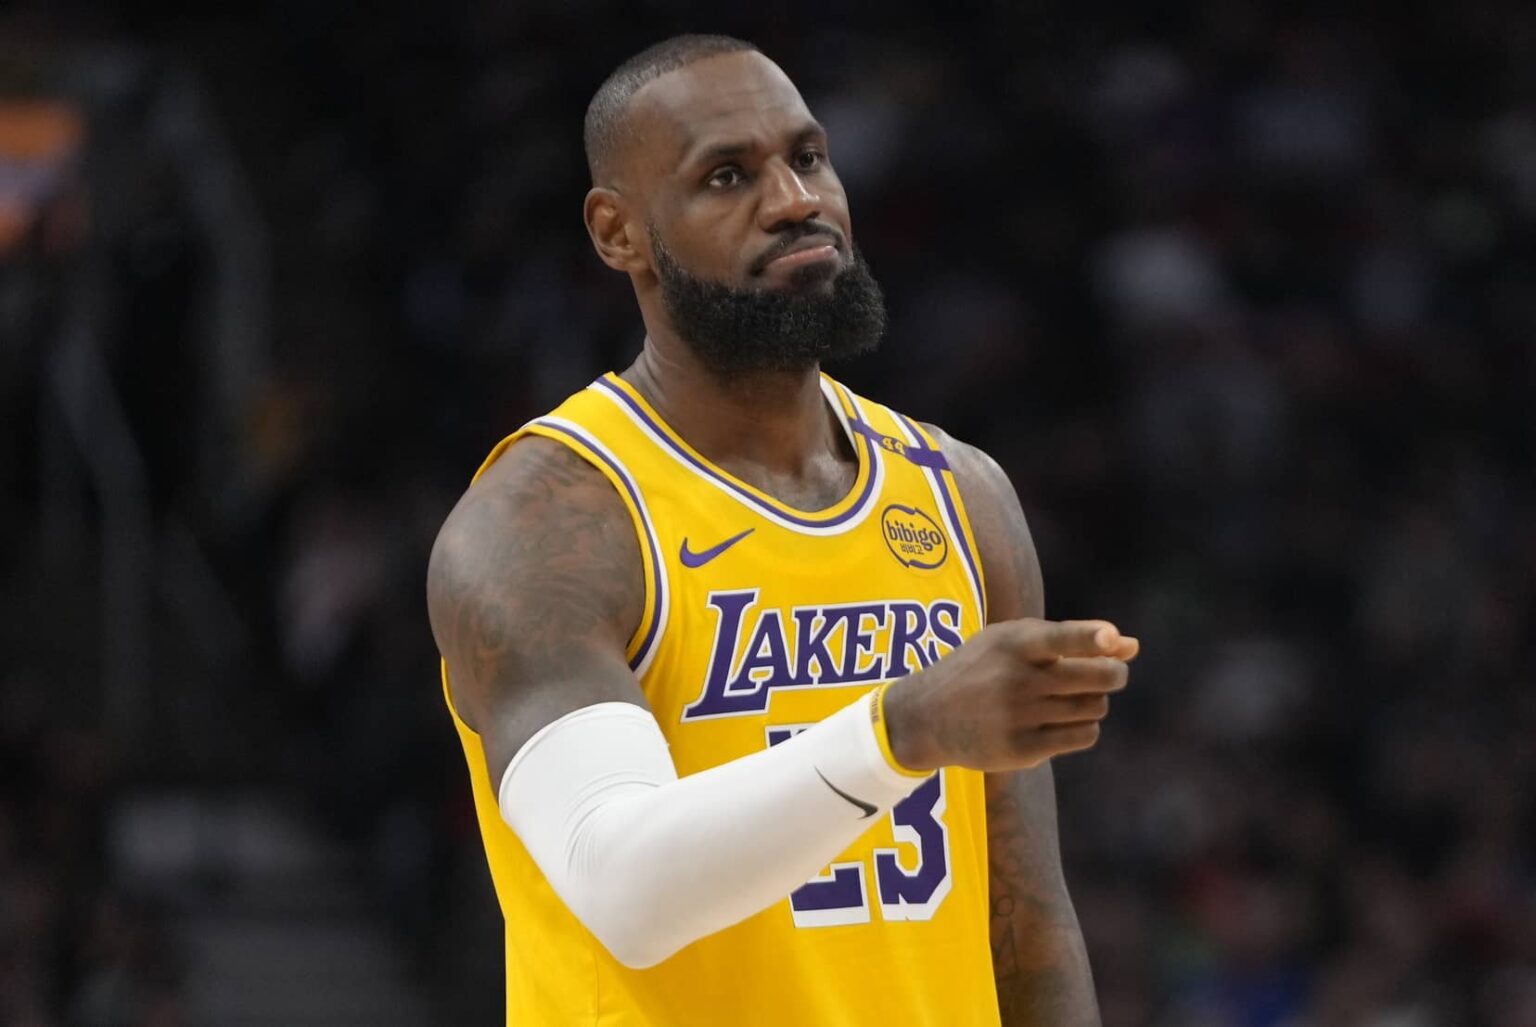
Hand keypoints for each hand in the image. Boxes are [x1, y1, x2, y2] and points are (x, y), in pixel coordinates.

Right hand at [884, 619, 1137, 771]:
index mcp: (1013, 643)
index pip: (1060, 639)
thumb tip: (1132, 645)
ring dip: (1095, 701)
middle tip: (1110, 673)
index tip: (1112, 639)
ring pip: (1095, 708)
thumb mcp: (1014, 642)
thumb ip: (1073, 639)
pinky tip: (1064, 721)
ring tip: (1074, 698)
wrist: (926, 715)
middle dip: (1114, 673)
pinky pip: (1083, 736)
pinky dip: (1084, 727)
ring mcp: (1018, 717)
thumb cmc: (983, 668)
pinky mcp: (1022, 749)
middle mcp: (1016, 680)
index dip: (1091, 638)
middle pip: (1098, 677)